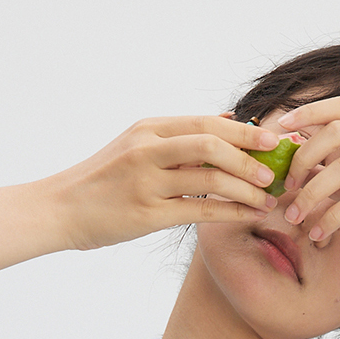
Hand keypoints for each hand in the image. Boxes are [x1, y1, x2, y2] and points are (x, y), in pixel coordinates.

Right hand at [48, 115, 281, 251]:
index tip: (274, 138)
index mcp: (149, 130)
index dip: (245, 130)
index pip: (206, 123)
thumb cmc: (104, 181)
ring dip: (246, 188)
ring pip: (210, 178)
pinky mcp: (148, 214)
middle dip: (251, 156)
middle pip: (212, 144)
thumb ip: (177, 137)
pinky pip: (200, 211)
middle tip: (277, 168)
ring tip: (268, 197)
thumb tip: (227, 122)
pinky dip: (231, 212)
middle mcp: (148, 150)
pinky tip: (250, 216)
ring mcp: (147, 182)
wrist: (62, 209)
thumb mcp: (136, 146)